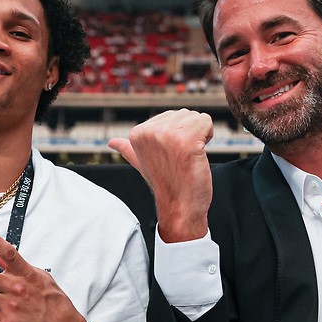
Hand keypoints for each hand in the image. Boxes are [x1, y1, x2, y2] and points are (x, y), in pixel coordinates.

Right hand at [108, 109, 213, 241]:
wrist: (180, 207)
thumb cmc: (167, 185)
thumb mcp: (142, 164)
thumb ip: (128, 149)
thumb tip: (112, 142)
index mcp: (137, 133)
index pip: (171, 116)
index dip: (178, 135)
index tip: (172, 155)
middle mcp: (150, 132)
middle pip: (185, 114)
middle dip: (190, 134)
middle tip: (181, 158)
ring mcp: (168, 136)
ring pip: (197, 117)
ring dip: (200, 136)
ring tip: (189, 157)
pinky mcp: (187, 141)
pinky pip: (206, 122)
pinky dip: (209, 136)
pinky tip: (198, 154)